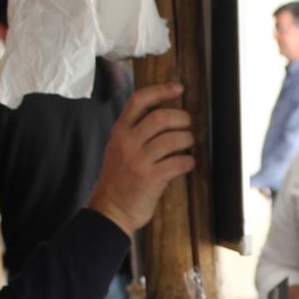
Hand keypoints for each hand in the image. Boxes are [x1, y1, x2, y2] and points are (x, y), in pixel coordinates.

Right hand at [85, 83, 194, 234]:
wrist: (110, 210)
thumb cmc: (119, 180)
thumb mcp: (118, 149)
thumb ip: (136, 133)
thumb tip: (166, 116)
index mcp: (119, 132)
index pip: (138, 101)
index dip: (160, 91)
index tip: (178, 88)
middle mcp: (127, 143)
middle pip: (160, 117)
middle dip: (181, 118)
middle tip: (188, 125)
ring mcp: (138, 161)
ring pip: (171, 139)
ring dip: (187, 139)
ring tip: (188, 144)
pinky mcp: (150, 178)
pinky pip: (177, 163)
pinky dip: (188, 161)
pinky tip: (187, 163)